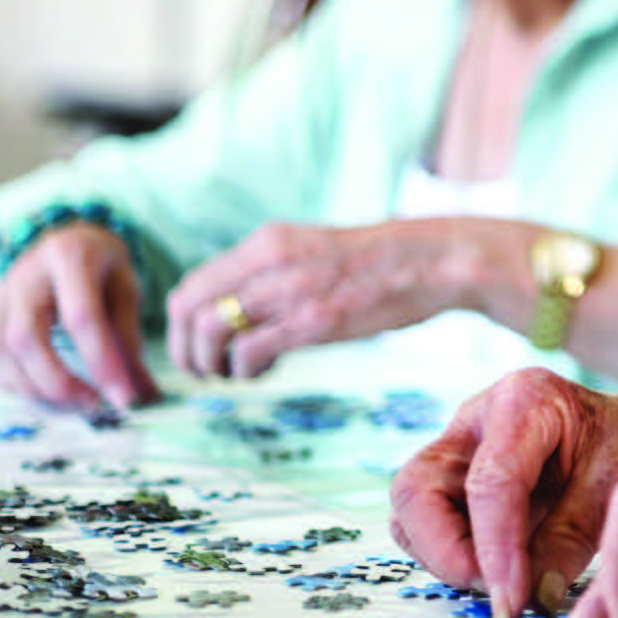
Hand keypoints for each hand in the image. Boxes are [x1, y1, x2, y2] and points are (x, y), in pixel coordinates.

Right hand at [0, 222, 160, 410]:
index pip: (80, 317)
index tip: (124, 397)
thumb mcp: (126, 290)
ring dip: (36, 391)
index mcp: (70, 257)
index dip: (101, 362)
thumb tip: (144, 396)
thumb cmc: (102, 268)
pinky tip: (48, 394)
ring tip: (76, 404)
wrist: (67, 240)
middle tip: (94, 405)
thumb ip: (130, 340)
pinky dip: (16, 385)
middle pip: (26, 338)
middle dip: (59, 383)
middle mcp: (26, 275)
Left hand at [164, 217, 518, 378]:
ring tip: (234, 375)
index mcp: (268, 242)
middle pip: (189, 308)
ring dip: (211, 364)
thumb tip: (237, 309)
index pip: (192, 285)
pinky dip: (243, 370)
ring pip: (211, 329)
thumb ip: (273, 272)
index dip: (182, 326)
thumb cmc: (378, 263)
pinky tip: (263, 373)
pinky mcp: (316, 319)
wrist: (435, 259)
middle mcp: (270, 259)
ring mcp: (292, 289)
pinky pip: (250, 351)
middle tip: (205, 371)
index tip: (197, 350)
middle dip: (186, 349)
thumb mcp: (313, 252)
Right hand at [388, 368, 617, 617]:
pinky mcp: (462, 478)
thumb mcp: (616, 491)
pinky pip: (433, 521)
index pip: (489, 482)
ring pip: (416, 508)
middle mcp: (480, 419)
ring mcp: (465, 447)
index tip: (510, 601)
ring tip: (502, 582)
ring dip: (445, 554)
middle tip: (492, 590)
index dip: (494, 549)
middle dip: (444, 549)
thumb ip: (569, 543)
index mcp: (525, 400)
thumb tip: (531, 598)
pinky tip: (498, 571)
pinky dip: (453, 552)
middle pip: (418, 487)